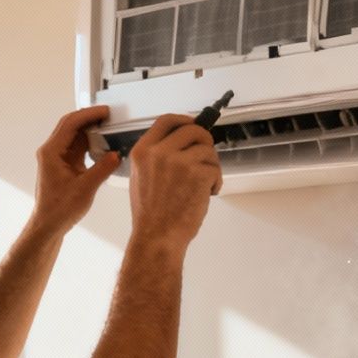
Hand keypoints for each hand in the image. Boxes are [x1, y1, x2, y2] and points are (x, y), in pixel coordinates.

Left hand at [31, 106, 122, 234]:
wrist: (48, 225)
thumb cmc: (58, 210)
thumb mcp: (86, 188)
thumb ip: (102, 169)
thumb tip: (115, 155)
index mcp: (51, 153)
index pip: (70, 124)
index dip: (89, 114)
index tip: (104, 111)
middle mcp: (51, 152)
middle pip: (70, 126)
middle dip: (90, 118)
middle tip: (108, 116)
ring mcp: (56, 158)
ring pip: (74, 136)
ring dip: (90, 131)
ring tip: (107, 128)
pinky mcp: (63, 165)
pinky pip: (77, 147)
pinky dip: (89, 143)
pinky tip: (101, 145)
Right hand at [125, 113, 221, 252]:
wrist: (157, 237)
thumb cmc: (150, 215)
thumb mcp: (140, 177)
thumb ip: (156, 156)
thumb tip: (179, 143)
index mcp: (143, 151)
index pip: (166, 121)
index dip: (184, 120)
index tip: (192, 124)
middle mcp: (159, 152)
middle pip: (192, 129)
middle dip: (205, 141)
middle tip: (206, 156)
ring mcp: (179, 162)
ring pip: (208, 150)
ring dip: (212, 166)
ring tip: (204, 184)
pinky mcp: (198, 174)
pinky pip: (215, 168)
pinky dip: (216, 181)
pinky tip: (207, 194)